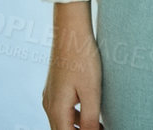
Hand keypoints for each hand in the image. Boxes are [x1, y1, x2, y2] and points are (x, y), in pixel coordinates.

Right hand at [43, 3, 103, 128]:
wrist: (71, 32)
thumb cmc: (82, 58)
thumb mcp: (91, 90)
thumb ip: (90, 117)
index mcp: (56, 109)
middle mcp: (49, 105)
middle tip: (103, 128)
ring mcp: (50, 96)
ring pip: (62, 121)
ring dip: (78, 127)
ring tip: (101, 125)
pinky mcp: (55, 87)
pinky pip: (63, 110)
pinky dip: (75, 116)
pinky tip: (91, 112)